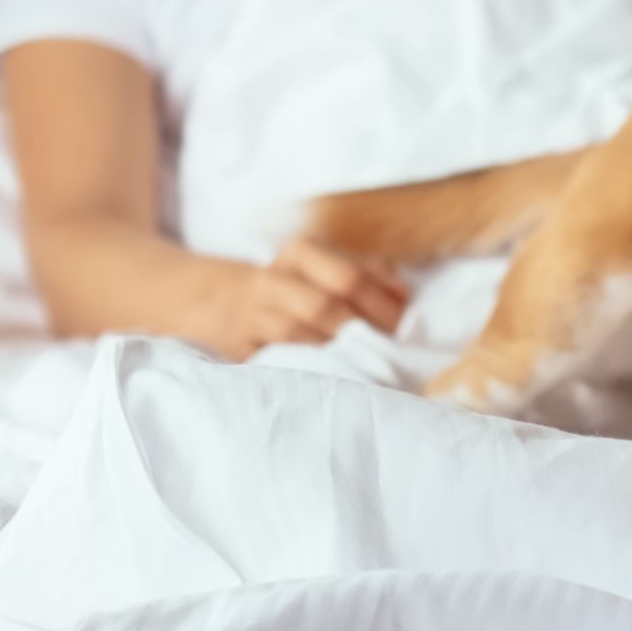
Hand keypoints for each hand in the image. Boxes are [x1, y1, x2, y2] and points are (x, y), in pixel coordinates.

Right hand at [193, 238, 410, 359]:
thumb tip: (405, 297)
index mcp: (299, 253)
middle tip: (394, 352)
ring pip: (301, 337)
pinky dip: (312, 371)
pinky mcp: (240, 350)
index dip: (383, 305)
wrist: (224, 304)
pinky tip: (337, 377)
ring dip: (340, 354)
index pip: (349, 278)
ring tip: (370, 366)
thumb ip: (369, 274)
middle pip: (327, 307)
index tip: (406, 327)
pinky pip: (280, 363)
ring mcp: (252, 316)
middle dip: (366, 332)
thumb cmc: (294, 288)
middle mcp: (272, 280)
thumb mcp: (325, 268)